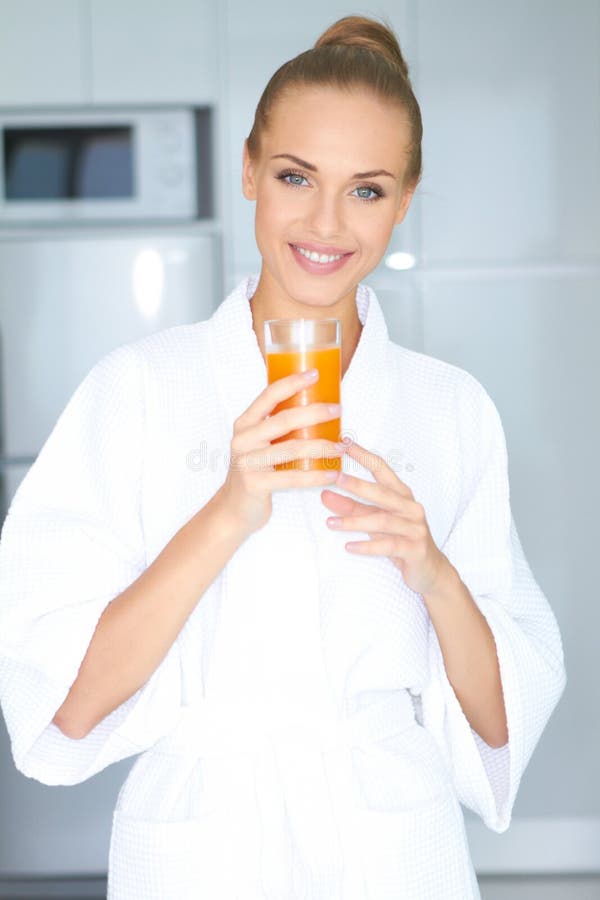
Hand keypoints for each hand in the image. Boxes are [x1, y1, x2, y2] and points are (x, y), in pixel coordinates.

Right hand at [217, 370, 342, 536]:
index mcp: (245, 424)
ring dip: (322, 446)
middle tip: (338, 410)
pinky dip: (316, 476)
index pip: (269, 396)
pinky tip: (333, 474)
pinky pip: (293, 478)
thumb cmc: (255, 471)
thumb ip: (277, 428)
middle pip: (284, 420)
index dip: (292, 382)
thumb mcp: (259, 444)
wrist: (234, 508)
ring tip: (341, 446)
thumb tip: (316, 408)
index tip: (315, 373)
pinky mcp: (256, 484)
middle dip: (315, 412)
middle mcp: (243, 439)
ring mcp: (247, 462)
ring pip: (292, 449)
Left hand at [321, 440, 448, 595]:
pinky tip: (349, 546)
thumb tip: (325, 495)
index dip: (364, 456)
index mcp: (402, 495)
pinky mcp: (415, 548)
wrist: (430, 570)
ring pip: (382, 520)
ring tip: (330, 523)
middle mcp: (411, 507)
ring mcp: (415, 528)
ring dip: (354, 521)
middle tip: (335, 478)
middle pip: (382, 493)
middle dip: (358, 484)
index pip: (382, 470)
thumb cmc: (401, 539)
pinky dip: (367, 546)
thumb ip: (352, 508)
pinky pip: (388, 545)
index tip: (344, 443)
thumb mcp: (374, 521)